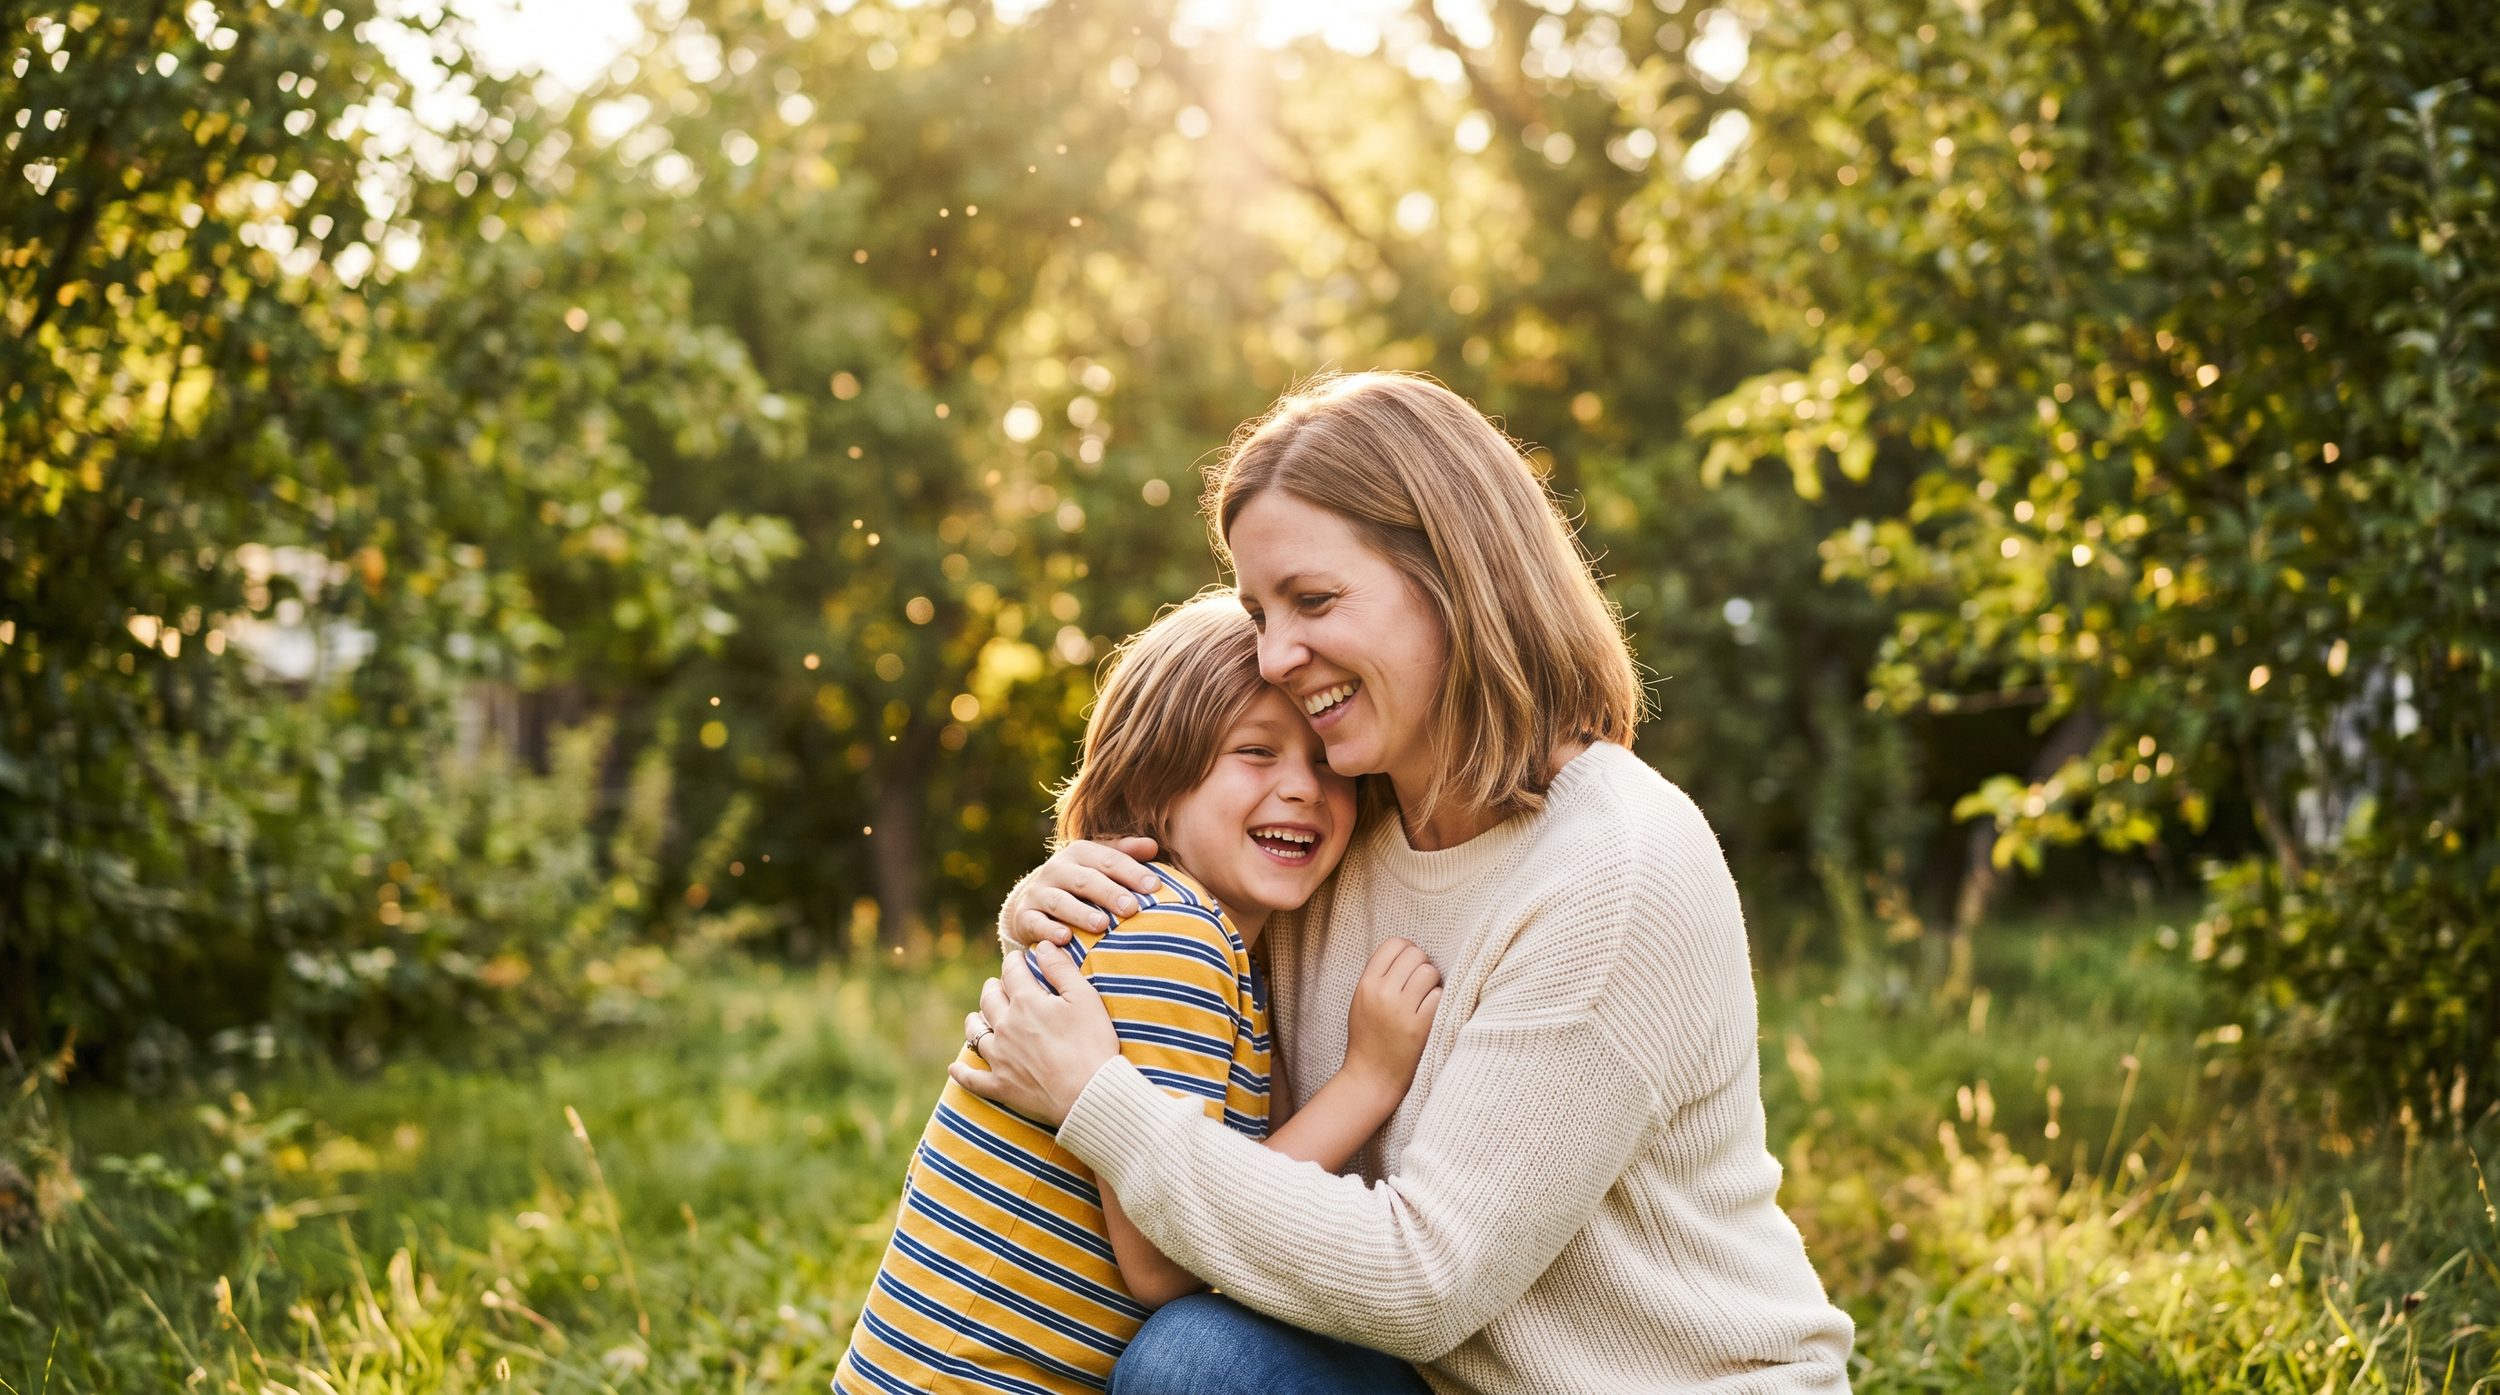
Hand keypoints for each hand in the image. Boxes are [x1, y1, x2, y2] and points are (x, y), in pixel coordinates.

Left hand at [949, 943, 1122, 1125]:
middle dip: (992, 987)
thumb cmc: (1092, 1044)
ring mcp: (1000, 1058)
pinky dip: (962, 1073)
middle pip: (989, 1000)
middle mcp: (1005, 1027)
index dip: (1015, 962)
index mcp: (1026, 1002)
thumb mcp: (1084, 998)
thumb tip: (1042, 946)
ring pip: (976, 1034)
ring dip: (974, 1022)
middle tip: (997, 985)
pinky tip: (955, 1068)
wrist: (1089, 1094)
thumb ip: (1061, 969)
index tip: (1019, 958)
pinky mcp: (1001, 1087)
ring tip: (976, 1018)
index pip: (1012, 972)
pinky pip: (973, 1079)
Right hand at [997, 836, 1161, 947]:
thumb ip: (1125, 854)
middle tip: (1131, 908)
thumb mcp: (1100, 863)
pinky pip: (1035, 923)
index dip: (1132, 872)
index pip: (1109, 859)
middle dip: (1109, 893)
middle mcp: (1057, 869)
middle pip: (1085, 880)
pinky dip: (1049, 931)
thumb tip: (1152, 847)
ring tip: (1102, 925)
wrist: (1034, 900)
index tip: (1154, 886)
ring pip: (1059, 901)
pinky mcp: (1024, 916)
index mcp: (1080, 852)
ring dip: (1080, 913)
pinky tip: (1065, 938)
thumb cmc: (1081, 882)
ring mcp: (1039, 892)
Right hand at [1341, 938, 1441, 1096]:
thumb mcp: (1362, 1000)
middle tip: (1420, 984)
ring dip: (1433, 983)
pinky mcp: (1420, 1026)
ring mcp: (1402, 1010)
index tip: (1410, 965)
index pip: (1394, 944)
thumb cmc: (1369, 1037)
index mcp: (1366, 984)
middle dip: (1422, 966)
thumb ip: (1380, 975)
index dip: (1407, 950)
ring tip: (1425, 998)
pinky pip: (1440, 996)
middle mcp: (1382, 993)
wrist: (1372, 1076)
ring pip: (1430, 972)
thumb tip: (1410, 952)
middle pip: (1416, 954)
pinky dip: (1439, 1001)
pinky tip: (1431, 1012)